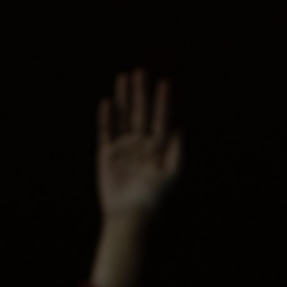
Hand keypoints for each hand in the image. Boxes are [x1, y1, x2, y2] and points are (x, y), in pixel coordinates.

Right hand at [96, 68, 182, 219]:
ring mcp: (123, 146)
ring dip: (123, 97)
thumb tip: (180, 127)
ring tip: (123, 77)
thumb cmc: (153, 199)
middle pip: (140, 112)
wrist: (129, 215)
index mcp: (158, 147)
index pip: (161, 119)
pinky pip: (106, 131)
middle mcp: (140, 143)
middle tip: (140, 71)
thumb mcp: (172, 175)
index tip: (164, 83)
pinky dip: (107, 117)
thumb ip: (177, 151)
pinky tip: (108, 102)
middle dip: (140, 92)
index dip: (163, 102)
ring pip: (123, 116)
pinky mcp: (106, 153)